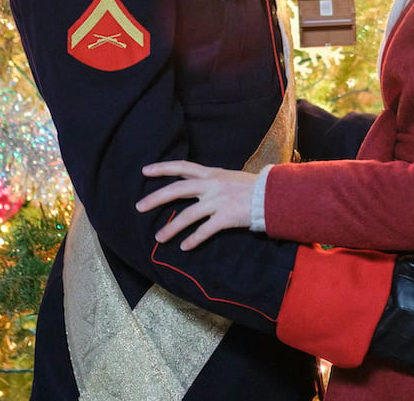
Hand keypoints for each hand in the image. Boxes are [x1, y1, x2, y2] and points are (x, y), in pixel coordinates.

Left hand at [136, 161, 257, 249]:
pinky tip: (184, 247)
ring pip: (188, 215)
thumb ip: (214, 181)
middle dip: (156, 198)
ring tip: (159, 237)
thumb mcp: (230, 177)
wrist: (274, 195)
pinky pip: (205, 231)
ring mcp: (218, 201)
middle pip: (177, 190)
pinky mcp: (226, 217)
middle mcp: (212, 185)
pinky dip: (193, 240)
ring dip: (172, 227)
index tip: (144, 171)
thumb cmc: (254, 187)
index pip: (182, 167)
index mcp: (212, 173)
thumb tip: (199, 185)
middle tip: (139, 207)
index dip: (162, 168)